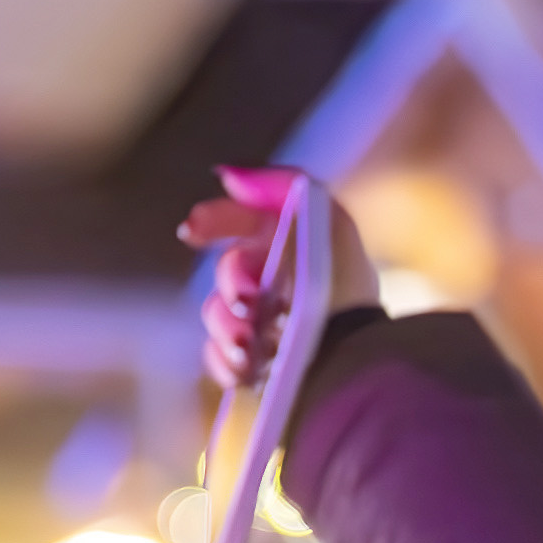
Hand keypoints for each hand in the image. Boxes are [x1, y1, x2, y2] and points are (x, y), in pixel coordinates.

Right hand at [178, 167, 380, 397]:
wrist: (349, 363)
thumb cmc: (341, 292)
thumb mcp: (327, 222)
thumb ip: (283, 186)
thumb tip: (229, 174)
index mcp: (296, 248)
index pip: (245, 221)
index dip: (215, 218)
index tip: (193, 229)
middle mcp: (280, 285)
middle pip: (227, 270)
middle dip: (231, 281)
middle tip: (249, 299)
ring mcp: (264, 327)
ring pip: (217, 315)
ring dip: (227, 326)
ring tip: (251, 343)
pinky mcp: (256, 368)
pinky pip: (218, 358)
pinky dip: (226, 361)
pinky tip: (246, 365)